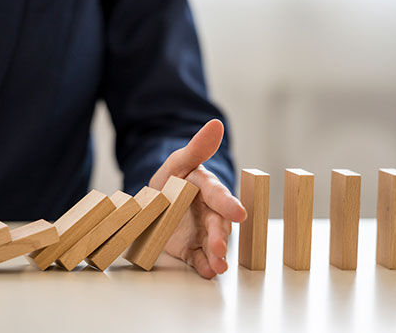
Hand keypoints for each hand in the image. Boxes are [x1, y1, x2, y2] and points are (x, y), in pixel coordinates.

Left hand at [149, 119, 246, 278]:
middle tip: (219, 247)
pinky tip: (208, 272)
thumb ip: (197, 147)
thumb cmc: (173, 178)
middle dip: (219, 236)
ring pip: (212, 244)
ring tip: (218, 266)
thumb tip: (216, 124)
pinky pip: (199, 258)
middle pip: (217, 224)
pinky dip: (204, 266)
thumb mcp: (179, 161)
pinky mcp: (191, 248)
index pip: (218, 195)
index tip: (238, 213)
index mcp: (207, 188)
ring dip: (217, 255)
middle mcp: (210, 211)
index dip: (228, 203)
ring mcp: (202, 231)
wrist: (157, 201)